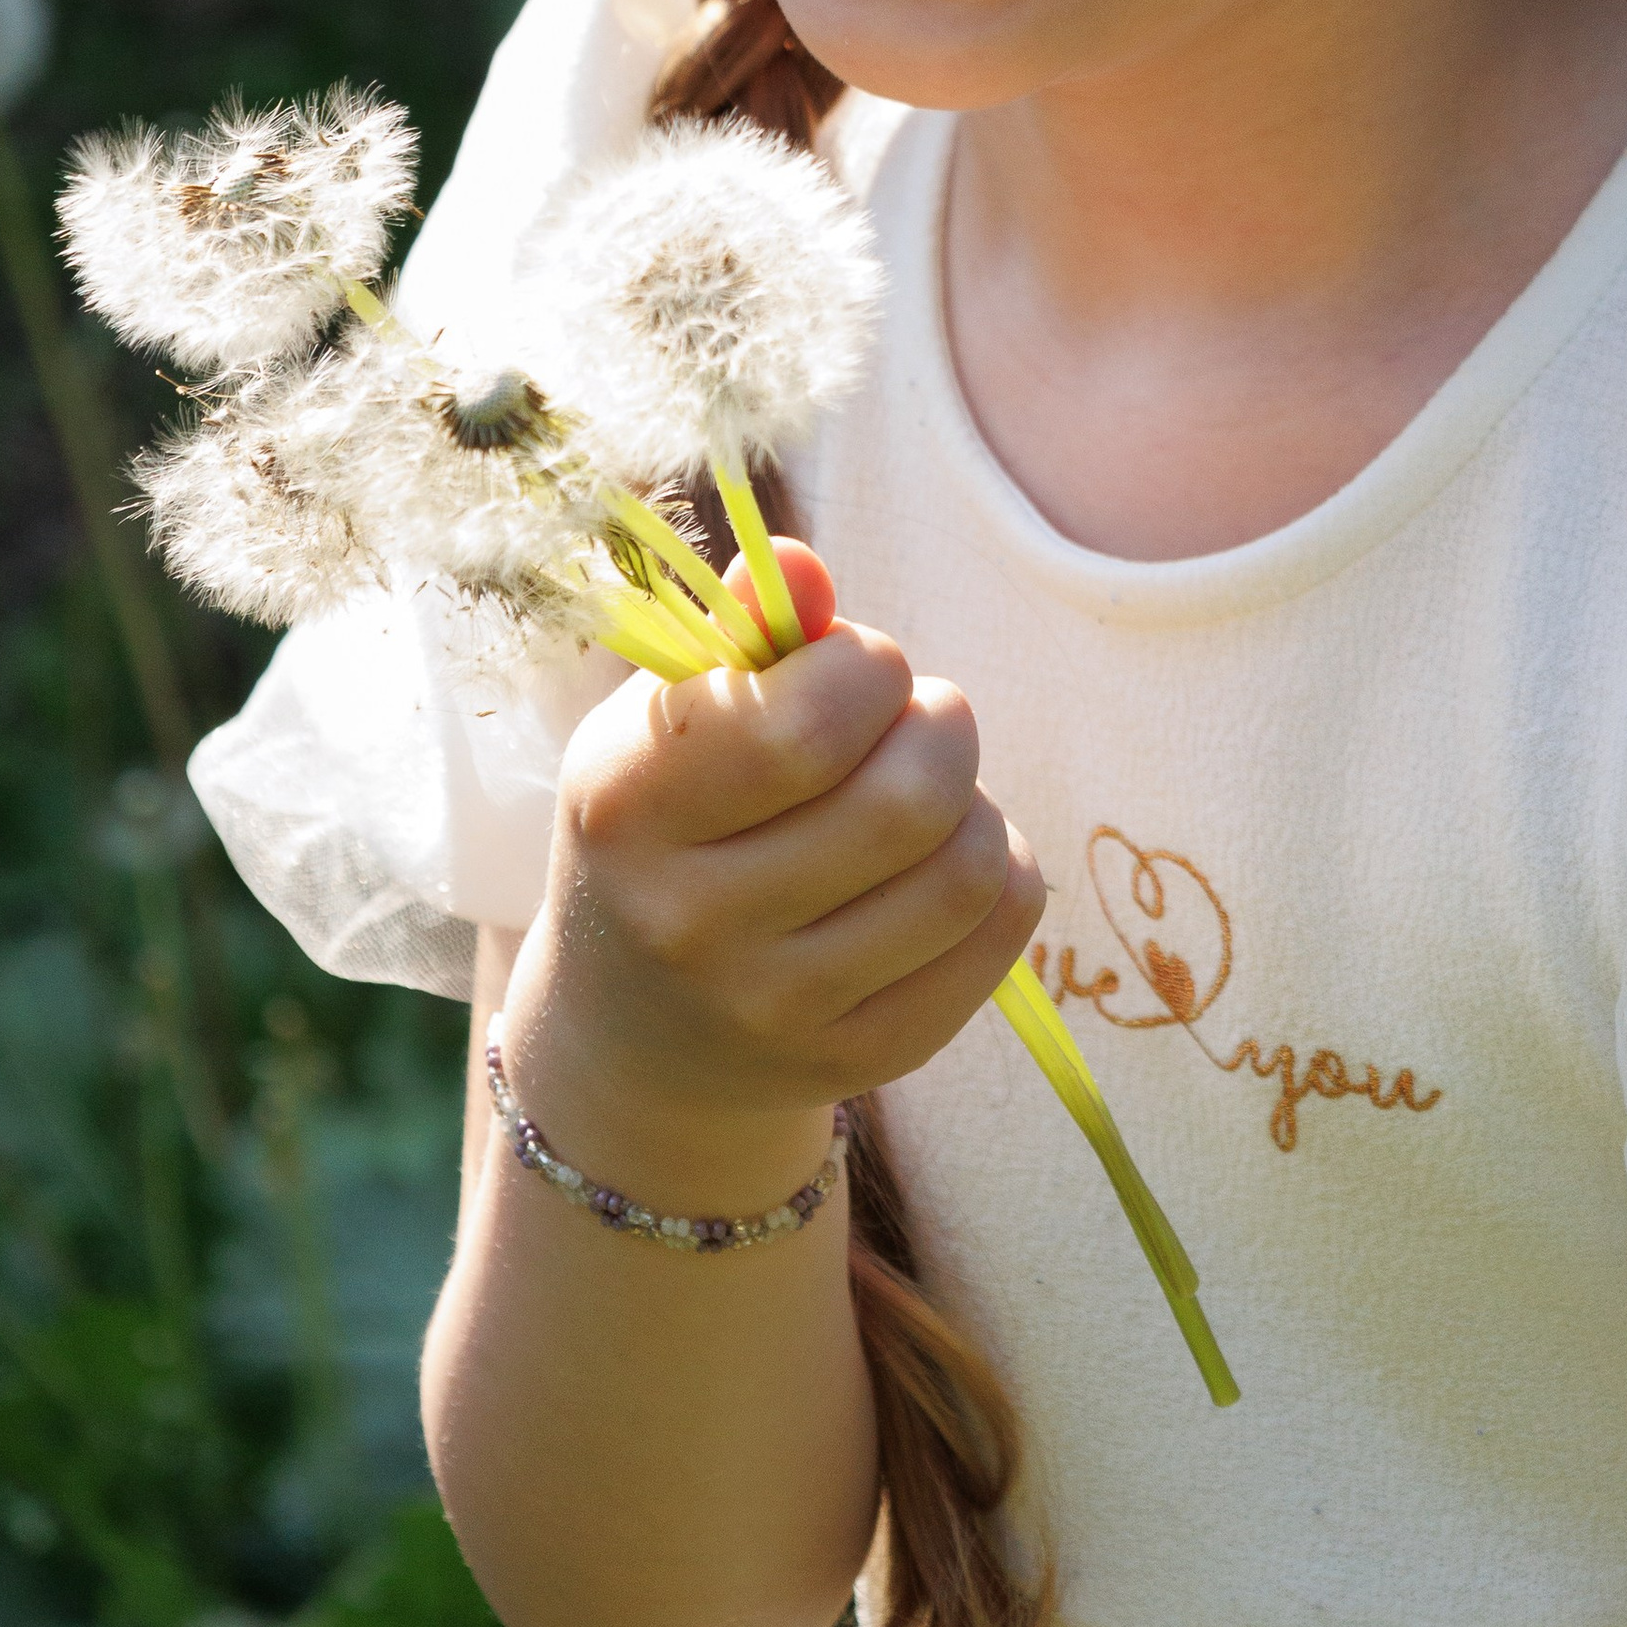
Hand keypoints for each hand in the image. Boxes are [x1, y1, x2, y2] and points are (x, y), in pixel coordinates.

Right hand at [502, 544, 1043, 1194]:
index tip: (853, 668)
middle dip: (938, 723)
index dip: (864, 668)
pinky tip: (945, 859)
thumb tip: (800, 565)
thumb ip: (738, 632)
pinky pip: (998, 934)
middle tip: (912, 716)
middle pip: (905, 799)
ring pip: (965, 869)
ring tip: (927, 790)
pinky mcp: (859, 1061)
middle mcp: (690, 922)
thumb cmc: (666, 827)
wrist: (634, 1030)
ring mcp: (775, 1008)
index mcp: (626, 809)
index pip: (801, 726)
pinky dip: (1000, 868)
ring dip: (970, 798)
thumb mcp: (665, 720)